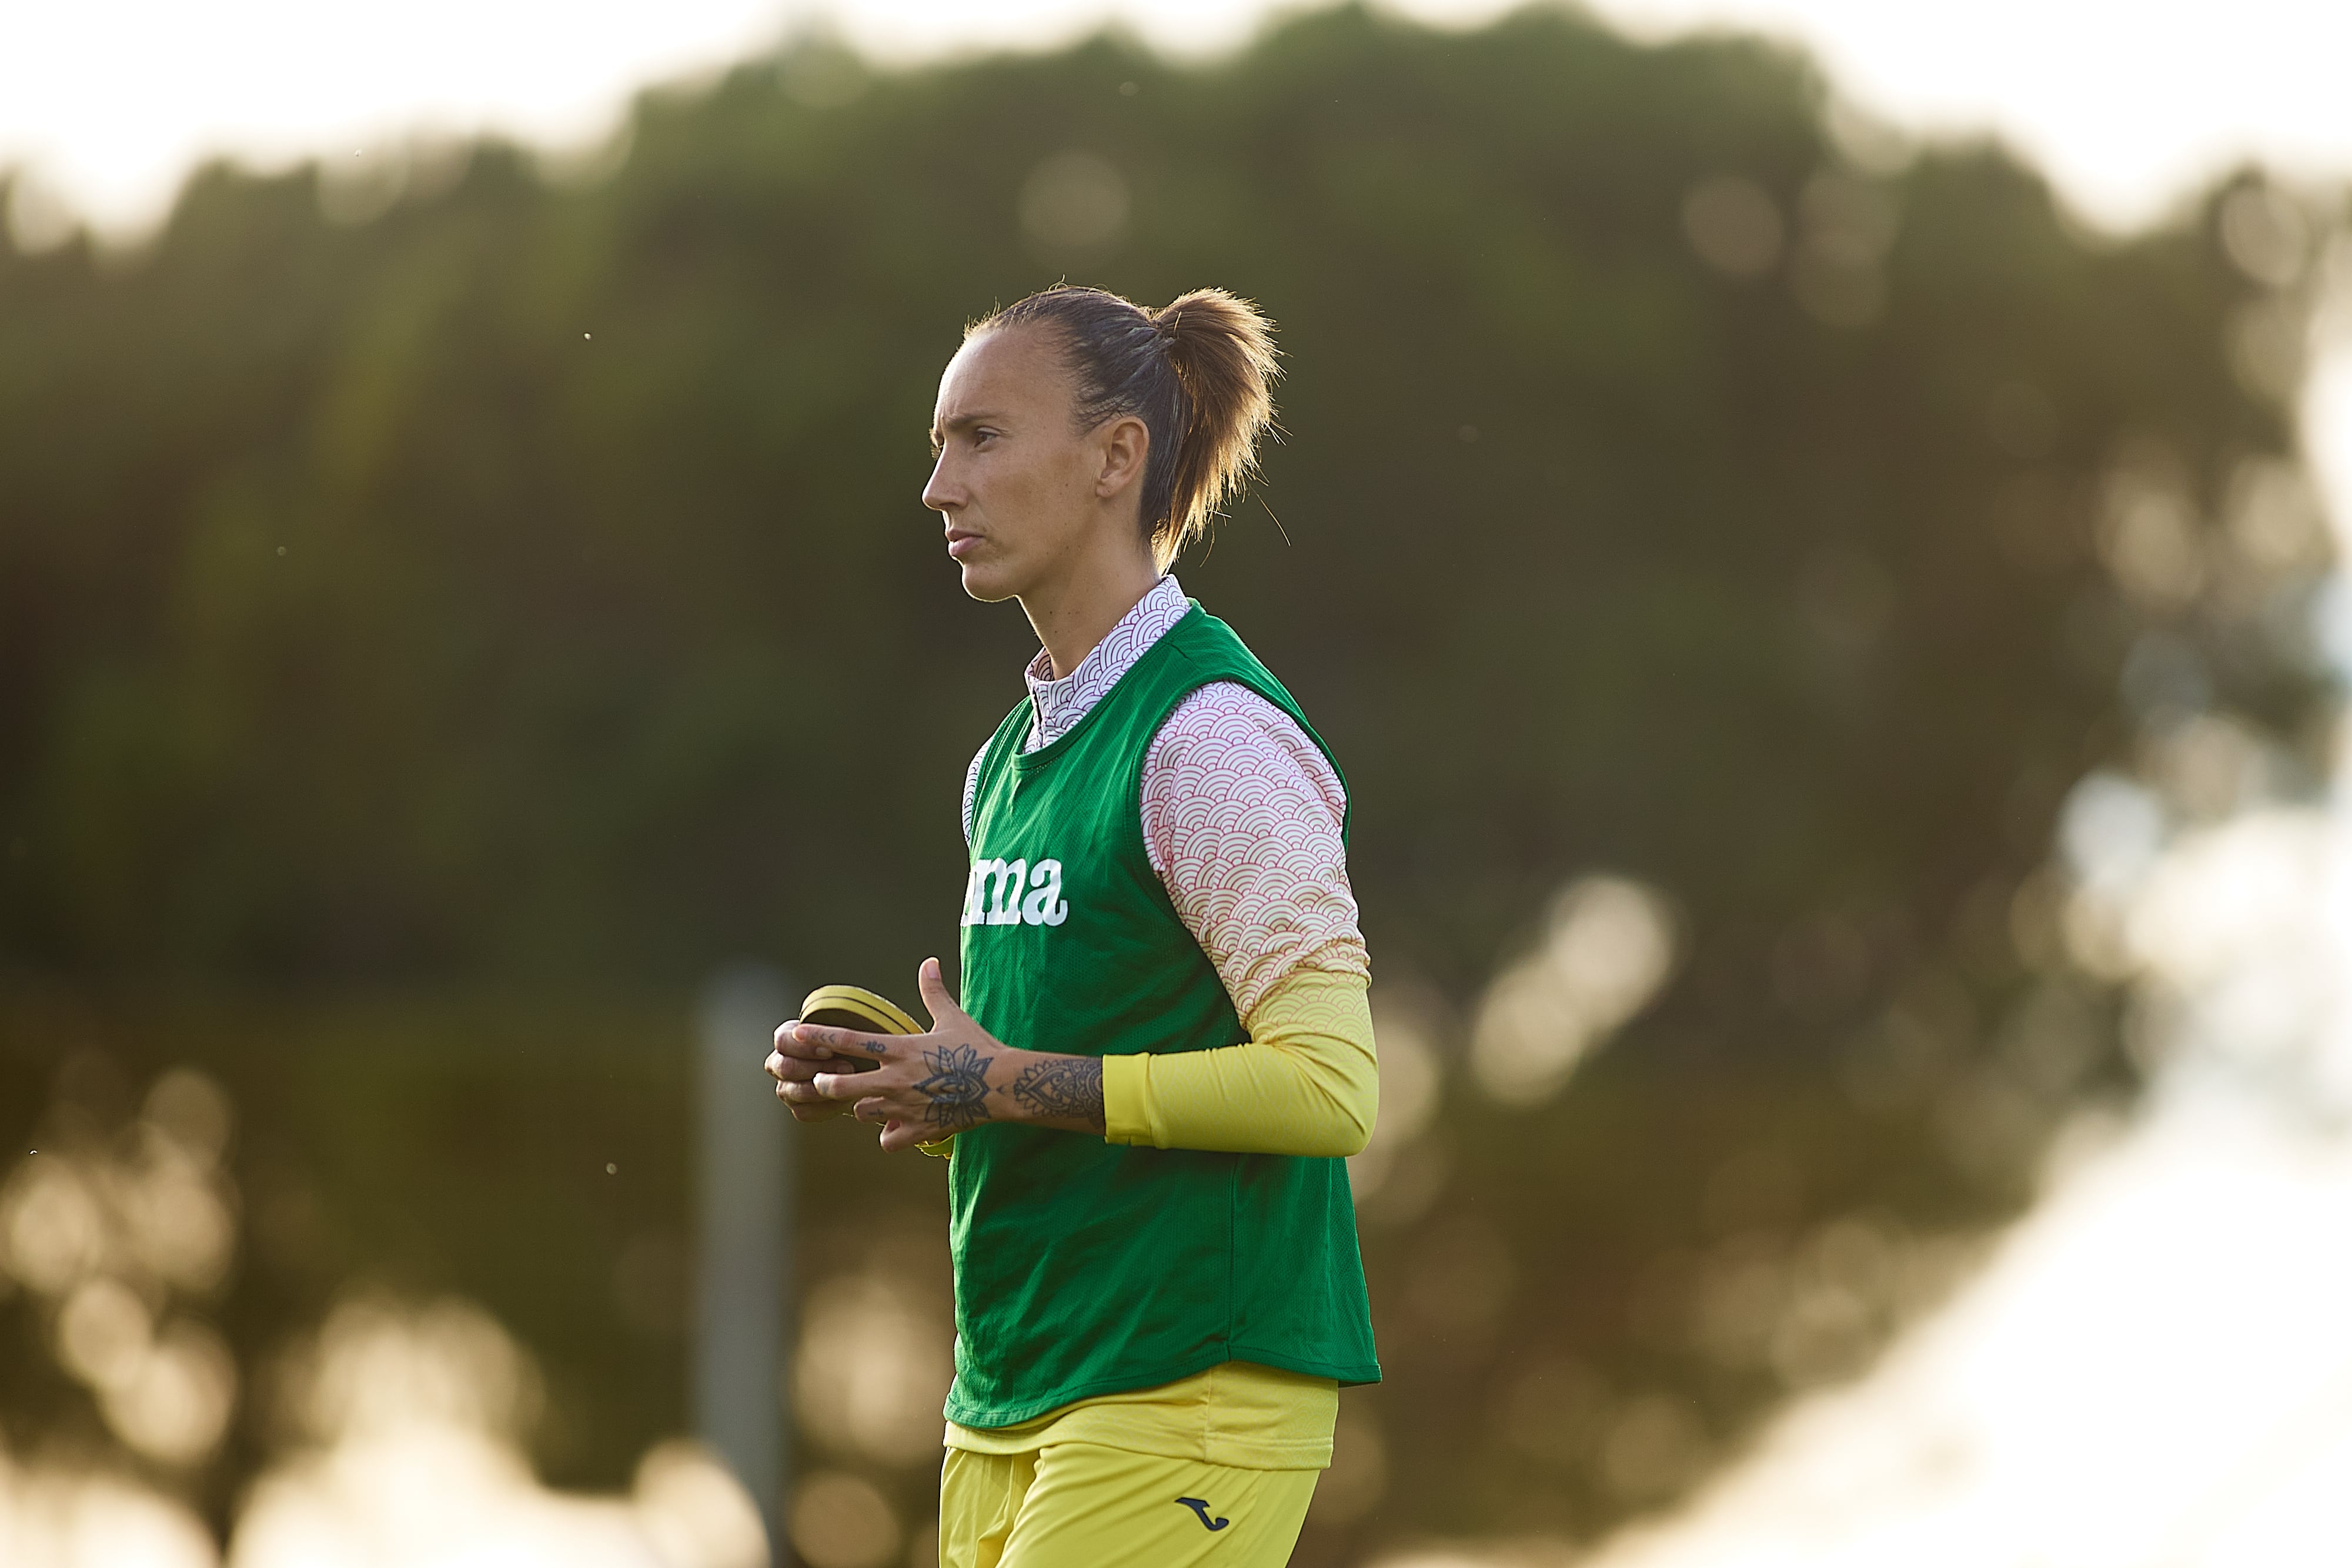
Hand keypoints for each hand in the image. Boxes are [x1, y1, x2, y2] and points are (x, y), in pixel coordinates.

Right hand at [765, 1024, 857, 1122]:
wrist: (858, 1066)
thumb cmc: (846, 1043)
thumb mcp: (841, 1031)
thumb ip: (833, 1032)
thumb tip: (838, 1035)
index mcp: (785, 1039)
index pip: (783, 1041)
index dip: (805, 1047)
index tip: (829, 1050)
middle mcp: (779, 1064)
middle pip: (787, 1067)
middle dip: (818, 1068)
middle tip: (846, 1067)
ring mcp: (786, 1088)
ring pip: (795, 1092)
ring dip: (824, 1088)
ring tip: (849, 1081)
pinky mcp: (798, 1108)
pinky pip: (806, 1111)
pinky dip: (827, 1106)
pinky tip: (844, 1098)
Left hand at [771, 958, 1009, 1151]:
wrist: (1001, 1085)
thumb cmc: (978, 1048)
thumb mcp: (953, 1017)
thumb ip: (933, 992)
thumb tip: (929, 962)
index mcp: (899, 1049)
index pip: (848, 1041)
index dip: (818, 1037)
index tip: (795, 1035)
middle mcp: (894, 1078)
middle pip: (840, 1085)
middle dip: (827, 1084)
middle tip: (827, 1081)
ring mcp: (904, 1106)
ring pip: (861, 1113)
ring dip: (863, 1107)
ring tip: (871, 1102)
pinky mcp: (917, 1129)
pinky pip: (888, 1139)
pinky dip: (890, 1135)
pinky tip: (897, 1128)